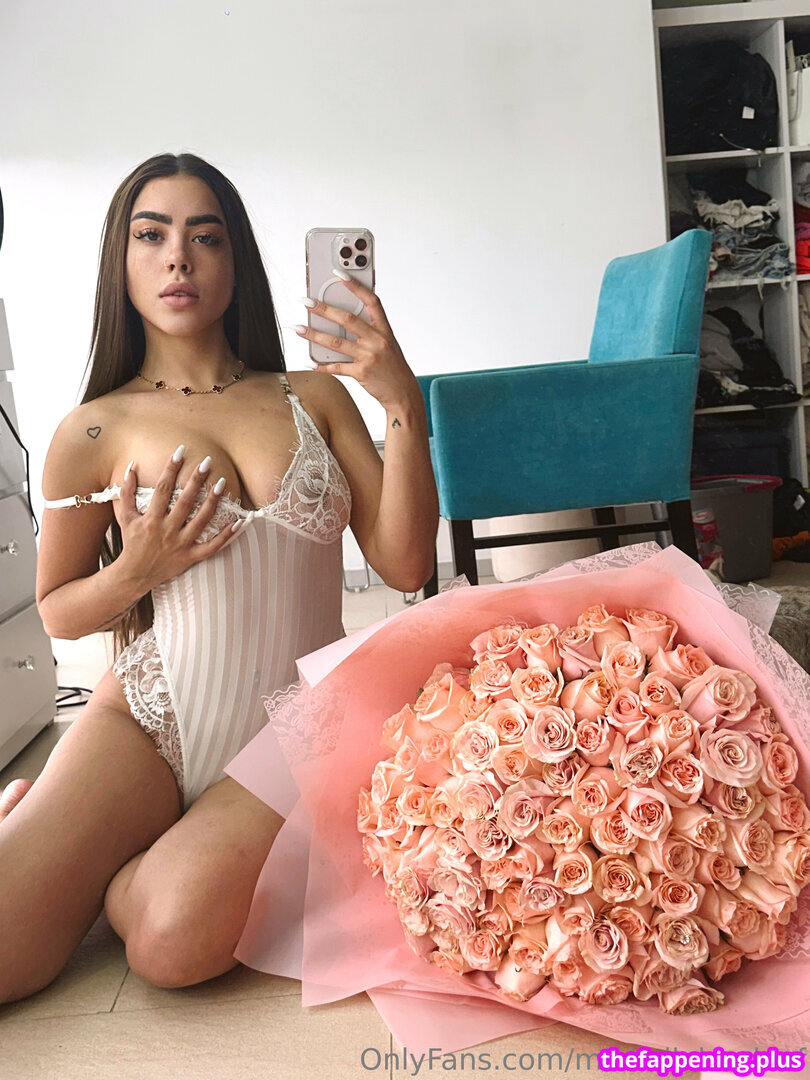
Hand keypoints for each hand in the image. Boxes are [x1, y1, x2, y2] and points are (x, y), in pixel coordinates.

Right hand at [117, 449, 242, 590]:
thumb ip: (127, 492)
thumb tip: (131, 467)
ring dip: (212, 502)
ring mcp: (180, 545)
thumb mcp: (125, 517)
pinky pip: (212, 547)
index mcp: (151, 519)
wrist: (133, 575)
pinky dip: (226, 536)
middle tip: (207, 462)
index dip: (171, 469)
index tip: (180, 452)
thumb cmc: (131, 542)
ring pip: (201, 521)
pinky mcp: (190, 557)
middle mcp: (167, 530)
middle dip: (196, 481)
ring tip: (222, 483)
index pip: (163, 489)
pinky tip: (239, 522)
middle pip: (185, 502)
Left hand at [295, 275, 420, 412]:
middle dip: (323, 309)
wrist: (403, 393)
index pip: (371, 301)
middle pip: (347, 319)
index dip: (355, 286)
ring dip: (314, 335)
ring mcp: (369, 357)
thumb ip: (369, 331)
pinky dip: (322, 366)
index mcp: (384, 330)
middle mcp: (377, 340)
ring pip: (336, 342)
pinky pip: (337, 367)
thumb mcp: (387, 344)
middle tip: (306, 301)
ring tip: (298, 328)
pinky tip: (310, 362)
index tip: (339, 273)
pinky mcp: (361, 373)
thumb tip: (341, 320)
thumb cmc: (393, 367)